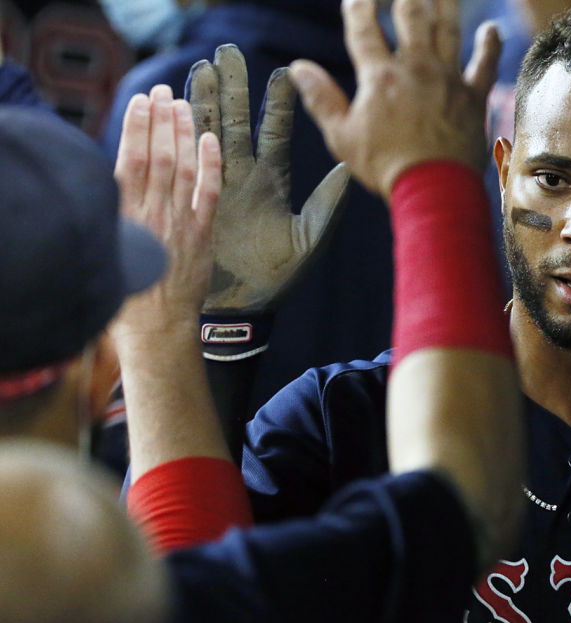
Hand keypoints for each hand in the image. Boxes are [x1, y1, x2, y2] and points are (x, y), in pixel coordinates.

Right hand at [111, 84, 221, 338]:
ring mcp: (179, 223)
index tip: (140, 102)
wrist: (154, 332)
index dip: (137, 126)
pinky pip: (209, 194)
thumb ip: (115, 216)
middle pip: (158, 155)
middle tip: (163, 90)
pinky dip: (211, 165)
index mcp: (123, 214)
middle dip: (160, 119)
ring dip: (184, 132)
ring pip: (183, 167)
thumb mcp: (107, 249)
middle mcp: (151, 213)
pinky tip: (211, 141)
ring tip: (183, 104)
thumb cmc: (125, 298)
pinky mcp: (201, 237)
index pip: (130, 158)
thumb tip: (117, 185)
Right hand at [187, 45, 349, 313]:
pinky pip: (183, 159)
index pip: (273, 131)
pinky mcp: (191, 197)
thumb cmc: (278, 277)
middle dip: (232, 87)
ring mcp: (213, 182)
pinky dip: (179, 134)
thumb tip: (350, 171)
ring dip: (202, 101)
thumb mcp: (309, 240)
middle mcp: (242, 174)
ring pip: (206, 132)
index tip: (282, 73)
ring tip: (199, 69)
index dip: (276, 102)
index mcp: (272, 179)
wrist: (240, 308)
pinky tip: (174, 108)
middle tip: (227, 53)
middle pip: (236, 120)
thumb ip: (327, 205)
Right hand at [289, 0, 501, 196]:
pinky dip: (489, 45)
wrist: (434, 189)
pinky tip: (491, 29)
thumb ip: (321, 98)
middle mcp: (416, 68)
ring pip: (448, 29)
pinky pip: (485, 64)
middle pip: (411, 14)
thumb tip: (298, 68)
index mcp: (379, 77)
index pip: (364, 29)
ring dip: (445, 4)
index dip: (359, 7)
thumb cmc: (386, 167)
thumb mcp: (342, 137)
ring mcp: (447, 79)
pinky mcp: (472, 96)